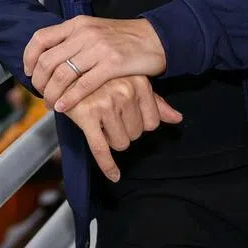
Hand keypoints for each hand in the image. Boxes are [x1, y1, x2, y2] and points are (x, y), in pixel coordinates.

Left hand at [23, 16, 166, 111]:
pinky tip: (64, 107)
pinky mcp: (112, 64)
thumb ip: (73, 40)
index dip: (29, 58)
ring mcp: (98, 48)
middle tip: (40, 94)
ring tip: (50, 104)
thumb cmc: (122, 38)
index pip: (41, 38)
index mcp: (77, 24)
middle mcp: (85, 33)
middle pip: (48, 60)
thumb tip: (48, 57)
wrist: (154, 38)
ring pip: (62, 74)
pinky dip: (69, 99)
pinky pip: (83, 85)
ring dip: (51, 94)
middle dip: (39, 82)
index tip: (28, 72)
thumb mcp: (94, 31)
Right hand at [63, 75, 181, 182]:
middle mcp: (124, 91)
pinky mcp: (87, 115)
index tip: (127, 117)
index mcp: (139, 82)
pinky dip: (108, 166)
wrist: (69, 72)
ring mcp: (106, 103)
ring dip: (112, 140)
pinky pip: (101, 149)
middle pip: (136, 134)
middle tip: (110, 116)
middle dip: (124, 131)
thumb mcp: (132, 83)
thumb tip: (178, 118)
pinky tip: (114, 175)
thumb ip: (155, 102)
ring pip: (121, 143)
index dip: (140, 125)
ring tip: (101, 121)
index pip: (153, 123)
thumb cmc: (104, 80)